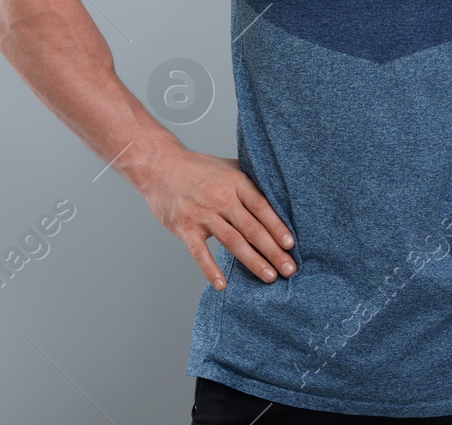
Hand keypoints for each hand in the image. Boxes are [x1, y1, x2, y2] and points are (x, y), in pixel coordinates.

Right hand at [138, 148, 296, 288]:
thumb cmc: (199, 168)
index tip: (291, 245)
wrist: (160, 166)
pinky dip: (211, 269)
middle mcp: (221, 198)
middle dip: (273, 251)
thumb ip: (252, 180)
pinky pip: (200, 252)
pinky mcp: (185, 227)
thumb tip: (280, 194)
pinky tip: (223, 285)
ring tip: (270, 276)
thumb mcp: (229, 166)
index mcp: (235, 182)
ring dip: (253, 261)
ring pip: (232, 242)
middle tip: (289, 269)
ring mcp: (202, 214)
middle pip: (251, 228)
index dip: (277, 226)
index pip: (262, 207)